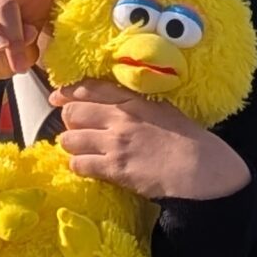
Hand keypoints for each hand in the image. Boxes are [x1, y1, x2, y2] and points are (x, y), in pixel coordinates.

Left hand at [51, 80, 252, 199]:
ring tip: (81, 149)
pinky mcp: (114, 168)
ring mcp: (114, 143)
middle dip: (69, 120)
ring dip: (72, 144)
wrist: (199, 167)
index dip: (67, 92)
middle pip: (72, 112)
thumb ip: (136, 102)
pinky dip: (78, 166)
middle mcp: (119, 118)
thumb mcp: (161, 108)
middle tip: (75, 127)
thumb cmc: (186, 139)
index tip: (57, 96)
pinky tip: (87, 167)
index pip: (89, 88)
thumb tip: (114, 102)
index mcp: (132, 99)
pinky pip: (79, 165)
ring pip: (69, 139)